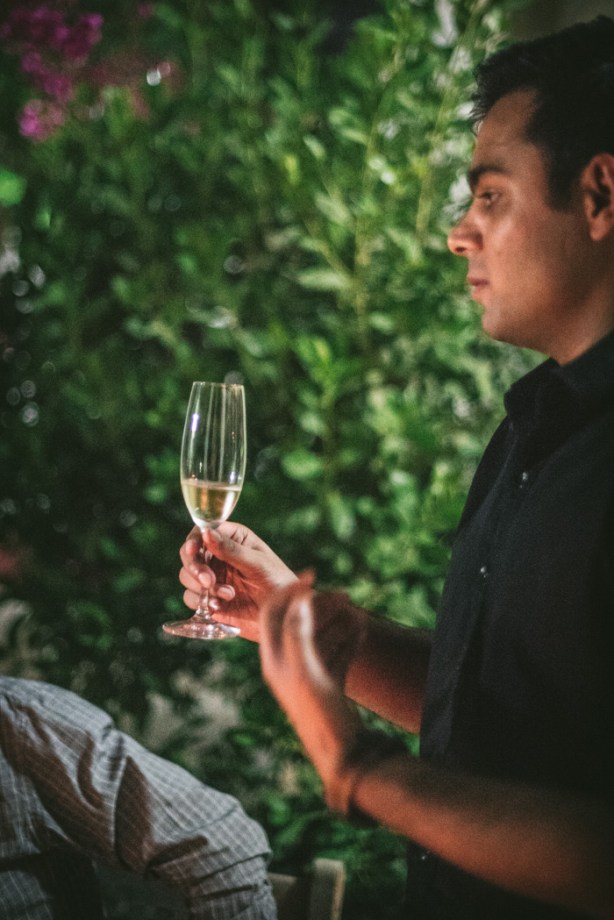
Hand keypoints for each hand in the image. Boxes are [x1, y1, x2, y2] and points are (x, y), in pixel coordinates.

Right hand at [179, 522, 296, 641]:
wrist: (284, 616)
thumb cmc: (278, 582)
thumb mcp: (257, 564)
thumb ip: (231, 549)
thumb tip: (206, 532)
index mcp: (233, 538)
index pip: (203, 531)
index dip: (194, 540)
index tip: (193, 551)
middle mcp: (219, 555)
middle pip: (189, 554)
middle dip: (195, 567)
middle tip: (209, 581)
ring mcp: (213, 577)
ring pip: (187, 576)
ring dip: (202, 587)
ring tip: (229, 595)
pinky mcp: (209, 598)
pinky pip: (192, 597)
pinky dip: (201, 602)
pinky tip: (219, 606)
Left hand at [259, 578, 362, 800]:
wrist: (345, 758)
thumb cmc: (322, 717)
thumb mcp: (307, 672)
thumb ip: (298, 634)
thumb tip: (299, 600)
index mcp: (275, 661)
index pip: (273, 614)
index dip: (290, 591)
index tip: (314, 575)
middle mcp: (288, 667)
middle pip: (298, 623)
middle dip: (319, 605)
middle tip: (344, 594)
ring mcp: (309, 677)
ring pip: (320, 638)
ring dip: (336, 621)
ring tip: (355, 610)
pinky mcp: (328, 687)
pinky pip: (336, 655)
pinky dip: (347, 640)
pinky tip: (362, 630)